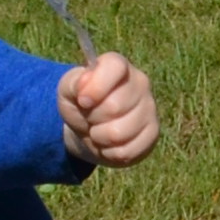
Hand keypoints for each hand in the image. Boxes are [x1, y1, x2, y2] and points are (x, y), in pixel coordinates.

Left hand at [61, 50, 161, 168]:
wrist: (90, 129)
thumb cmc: (80, 104)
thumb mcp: (68, 90)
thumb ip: (73, 83)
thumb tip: (85, 82)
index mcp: (118, 66)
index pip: (114, 67)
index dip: (96, 87)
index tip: (83, 101)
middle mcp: (140, 83)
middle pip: (113, 106)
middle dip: (92, 118)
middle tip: (90, 116)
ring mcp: (150, 108)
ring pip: (118, 133)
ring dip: (99, 137)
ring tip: (99, 130)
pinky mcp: (152, 134)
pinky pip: (126, 151)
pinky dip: (110, 153)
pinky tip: (110, 143)